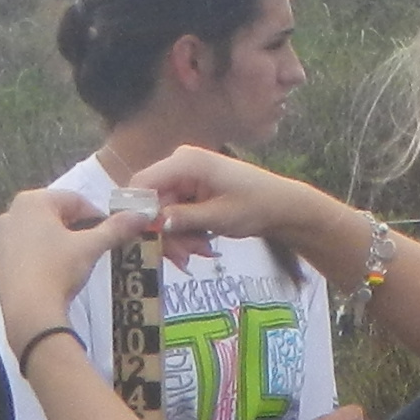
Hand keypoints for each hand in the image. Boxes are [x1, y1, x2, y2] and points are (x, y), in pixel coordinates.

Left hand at [0, 184, 148, 335]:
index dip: (97, 215)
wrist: (29, 310)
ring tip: (75, 261)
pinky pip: (26, 249)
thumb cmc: (58, 269)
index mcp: (33, 201)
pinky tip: (54, 272)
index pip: (75, 200)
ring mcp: (1, 237)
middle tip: (93, 246)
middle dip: (76, 227)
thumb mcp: (90, 247)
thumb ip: (115, 228)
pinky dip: (42, 255)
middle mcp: (12, 212)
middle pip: (55, 214)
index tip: (110, 232)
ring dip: (59, 241)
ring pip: (39, 231)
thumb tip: (142, 216)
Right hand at [116, 145, 354, 266]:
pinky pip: (176, 214)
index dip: (138, 212)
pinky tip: (202, 245)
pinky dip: (186, 233)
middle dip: (166, 233)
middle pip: (153, 203)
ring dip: (178, 237)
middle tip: (184, 258)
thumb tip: (154, 223)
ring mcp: (185, 178)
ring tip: (201, 251)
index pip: (142, 183)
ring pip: (164, 213)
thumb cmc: (256, 205)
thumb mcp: (219, 216)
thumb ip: (184, 219)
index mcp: (186, 161)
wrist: (281, 206)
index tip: (145, 240)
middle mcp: (180, 165)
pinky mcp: (190, 191)